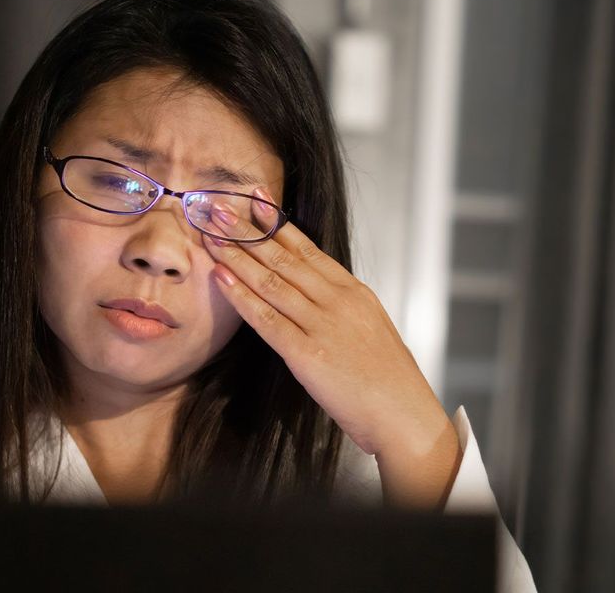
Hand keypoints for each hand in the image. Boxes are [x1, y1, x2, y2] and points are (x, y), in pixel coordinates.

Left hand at [203, 187, 459, 507]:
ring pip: (271, 281)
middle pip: (284, 257)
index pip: (307, 249)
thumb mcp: (370, 328)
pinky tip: (221, 277)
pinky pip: (267, 320)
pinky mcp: (309, 355)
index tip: (252, 199)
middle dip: (247, 230)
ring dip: (237, 255)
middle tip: (217, 207)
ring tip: (210, 234)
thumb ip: (341, 307)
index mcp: (354, 292)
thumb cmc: (388, 380)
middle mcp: (338, 301)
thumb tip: (313, 292)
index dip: (276, 223)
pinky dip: (241, 296)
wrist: (405, 415)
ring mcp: (323, 326)